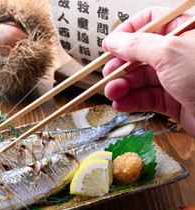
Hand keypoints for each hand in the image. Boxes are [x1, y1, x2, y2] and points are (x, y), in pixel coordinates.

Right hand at [102, 7, 194, 136]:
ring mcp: (176, 76)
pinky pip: (146, 97)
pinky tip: (121, 103)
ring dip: (122, 85)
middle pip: (141, 52)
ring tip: (112, 92)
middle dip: (121, 65)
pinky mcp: (174, 99)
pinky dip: (131, 100)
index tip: (110, 45)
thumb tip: (115, 41)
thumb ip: (137, 45)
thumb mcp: (169, 52)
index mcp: (186, 30)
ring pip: (141, 77)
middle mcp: (180, 52)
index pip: (151, 21)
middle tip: (109, 73)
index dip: (128, 32)